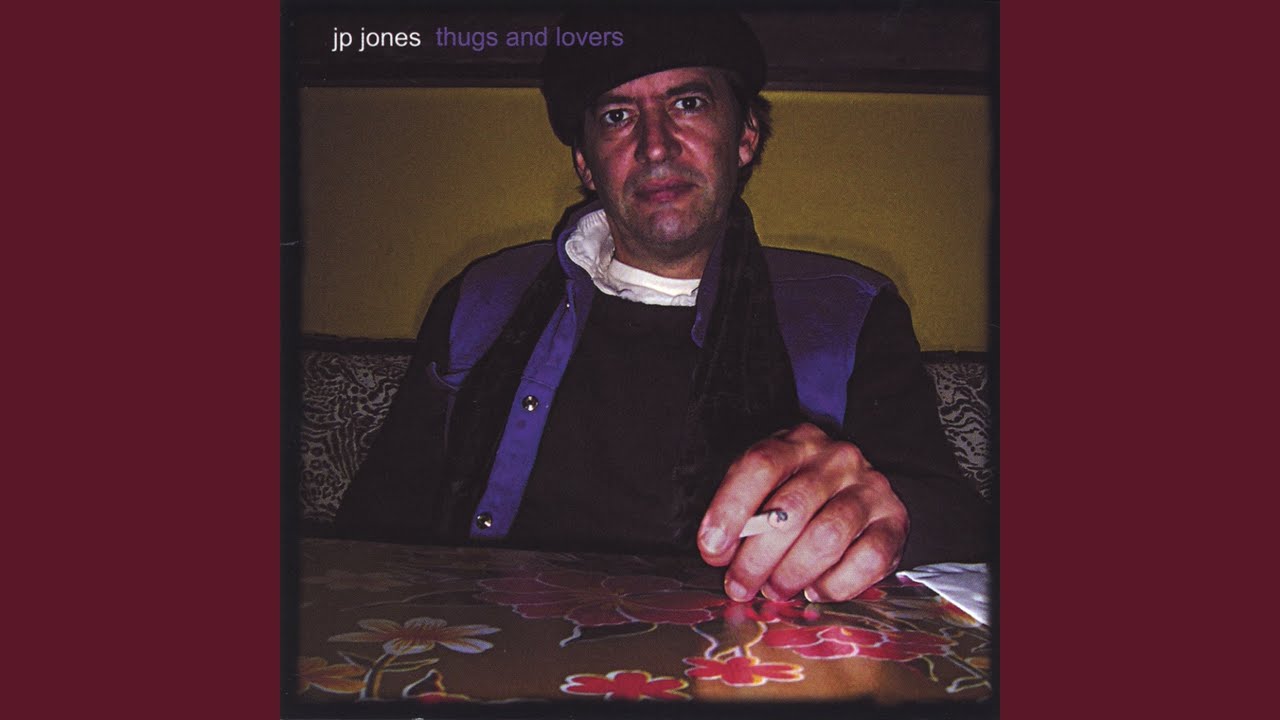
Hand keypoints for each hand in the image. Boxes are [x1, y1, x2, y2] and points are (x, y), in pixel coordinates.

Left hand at [696, 423, 908, 602]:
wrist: (861, 492)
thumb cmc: (801, 494)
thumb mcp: (768, 486)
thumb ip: (744, 512)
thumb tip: (717, 551)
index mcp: (797, 441)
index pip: (760, 465)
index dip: (730, 509)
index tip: (712, 548)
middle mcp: (837, 459)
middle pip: (790, 509)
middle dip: (756, 558)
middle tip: (739, 586)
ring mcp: (870, 488)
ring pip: (826, 537)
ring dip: (792, 573)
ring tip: (775, 590)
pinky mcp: (895, 521)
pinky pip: (866, 560)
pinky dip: (835, 585)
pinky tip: (814, 590)